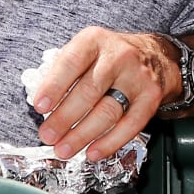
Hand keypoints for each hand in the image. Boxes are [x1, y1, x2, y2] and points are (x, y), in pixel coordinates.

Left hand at [28, 27, 179, 159]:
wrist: (154, 55)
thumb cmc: (110, 57)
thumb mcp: (86, 50)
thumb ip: (63, 71)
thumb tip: (42, 104)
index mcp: (95, 41)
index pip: (71, 62)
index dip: (54, 86)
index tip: (39, 106)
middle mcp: (118, 56)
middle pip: (89, 91)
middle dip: (64, 118)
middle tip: (48, 136)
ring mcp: (137, 77)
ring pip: (108, 111)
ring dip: (82, 135)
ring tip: (64, 149)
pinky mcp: (151, 98)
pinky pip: (130, 125)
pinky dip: (110, 143)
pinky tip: (93, 152)